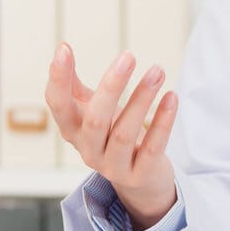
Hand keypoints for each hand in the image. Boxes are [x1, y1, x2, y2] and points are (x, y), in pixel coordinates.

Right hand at [45, 43, 178, 230]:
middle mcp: (89, 151)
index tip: (64, 49)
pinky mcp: (141, 175)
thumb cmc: (114, 136)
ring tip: (157, 71)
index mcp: (73, 131)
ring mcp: (114, 167)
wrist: (141, 181)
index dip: (58, 79)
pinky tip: (171, 97)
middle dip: (111, 86)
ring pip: (124, 133)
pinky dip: (163, 122)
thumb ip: (75, 87)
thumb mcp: (93, 112)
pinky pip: (153, 147)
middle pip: (95, 120)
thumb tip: (62, 50)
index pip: (57, 106)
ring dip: (142, 98)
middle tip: (128, 56)